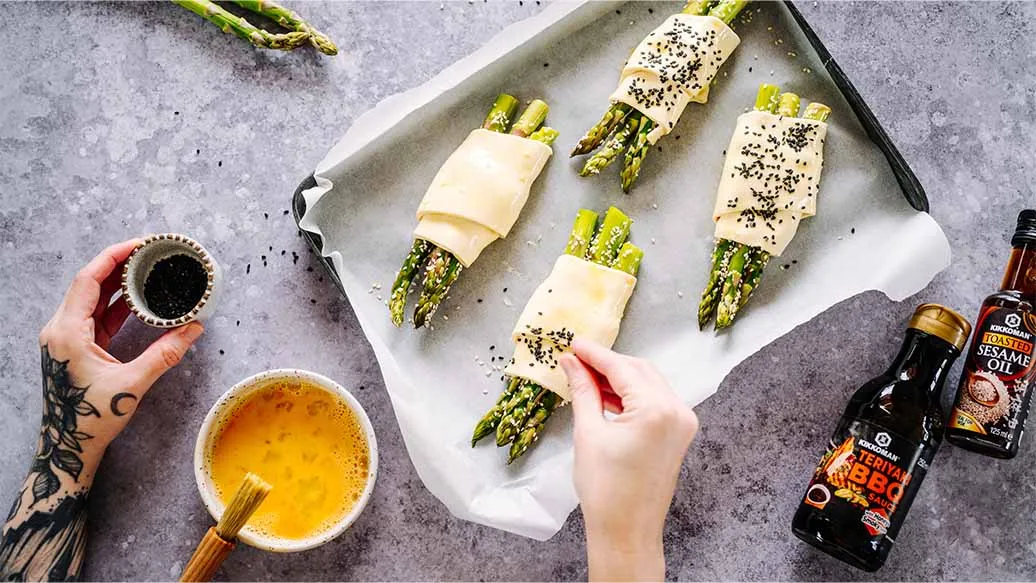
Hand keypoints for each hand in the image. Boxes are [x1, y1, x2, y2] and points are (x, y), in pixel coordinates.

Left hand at [37, 239, 204, 470]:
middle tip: (148, 253)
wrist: (67, 448)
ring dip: (117, 285)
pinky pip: (95, 317)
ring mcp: (65, 339)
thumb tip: (194, 330)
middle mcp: (60, 330)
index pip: (88, 280)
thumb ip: (165, 353)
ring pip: (92, 300)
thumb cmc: (90, 419)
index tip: (139, 245)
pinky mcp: (73, 348)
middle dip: (118, 265)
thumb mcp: (132, 384)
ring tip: (145, 271)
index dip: (113, 257)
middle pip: (89, 284)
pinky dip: (116, 306)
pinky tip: (137, 301)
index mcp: (67, 332)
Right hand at [560, 340, 698, 581]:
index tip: (573, 343)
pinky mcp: (679, 433)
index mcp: (656, 410)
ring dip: (619, 377)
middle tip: (576, 359)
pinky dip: (632, 394)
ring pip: (648, 383)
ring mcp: (682, 422)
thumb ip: (583, 390)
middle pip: (639, 370)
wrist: (627, 531)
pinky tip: (606, 394)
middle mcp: (676, 411)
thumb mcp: (588, 433)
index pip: (621, 368)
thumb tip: (571, 363)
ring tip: (586, 376)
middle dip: (607, 363)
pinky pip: (655, 400)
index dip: (594, 354)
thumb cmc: (605, 490)